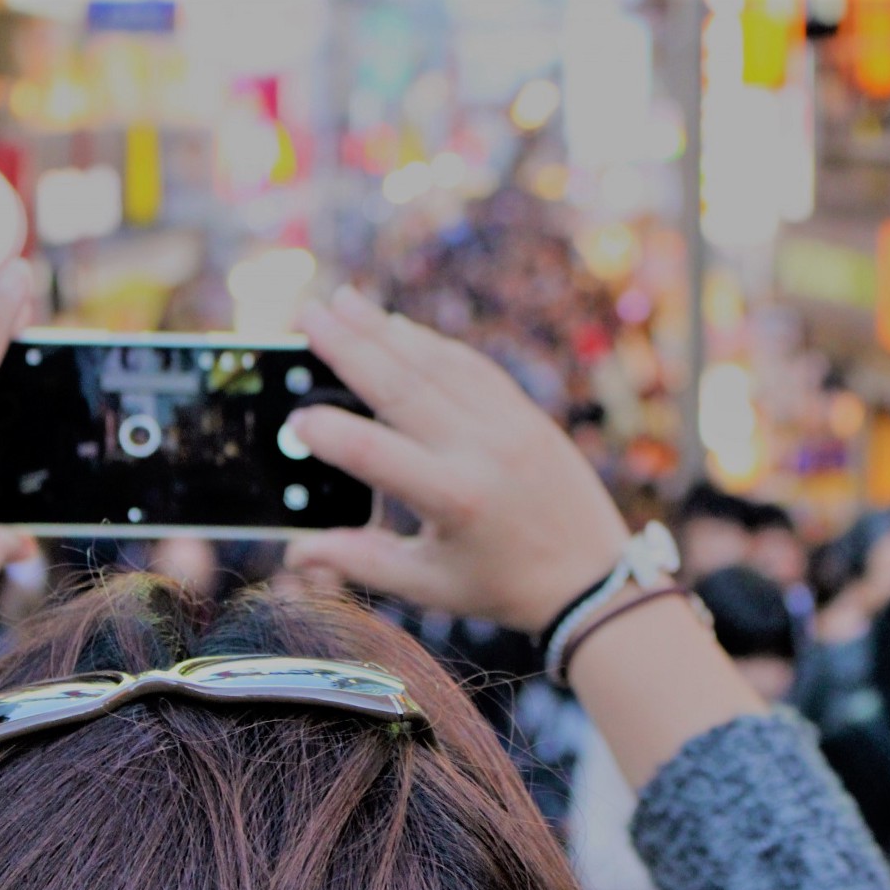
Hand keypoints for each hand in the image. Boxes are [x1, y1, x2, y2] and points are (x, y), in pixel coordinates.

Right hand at [285, 288, 628, 635]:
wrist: (594, 578)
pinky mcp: (527, 413)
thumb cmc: (504, 587)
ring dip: (386, 329)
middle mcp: (482, 450)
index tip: (296, 419)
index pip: (377, 454)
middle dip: (350, 346)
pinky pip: (473, 366)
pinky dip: (432, 344)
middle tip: (308, 313)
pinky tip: (399, 326)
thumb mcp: (430, 586)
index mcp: (454, 499)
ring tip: (343, 302)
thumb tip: (295, 553)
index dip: (331, 434)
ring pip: (438, 364)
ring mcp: (509, 425)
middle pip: (402, 387)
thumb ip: (361, 562)